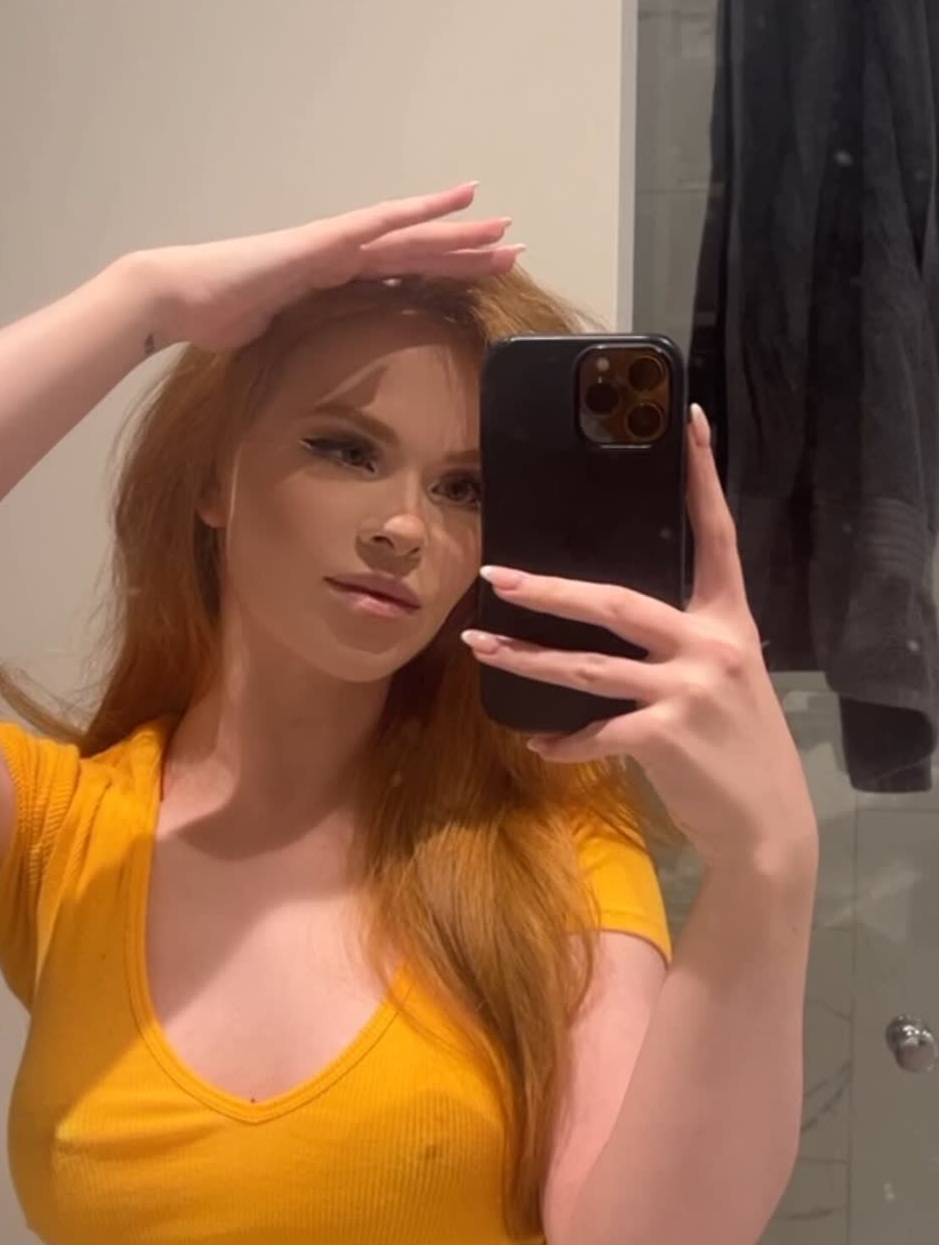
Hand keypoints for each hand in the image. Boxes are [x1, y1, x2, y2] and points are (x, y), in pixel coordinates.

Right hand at [138, 182, 523, 351]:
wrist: (178, 298)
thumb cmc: (219, 317)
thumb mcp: (279, 337)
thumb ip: (308, 340)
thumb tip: (325, 371)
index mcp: (333, 276)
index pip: (402, 270)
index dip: (443, 267)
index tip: (484, 269)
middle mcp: (339, 253)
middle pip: (417, 249)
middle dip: (467, 250)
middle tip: (515, 246)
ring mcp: (330, 244)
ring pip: (408, 235)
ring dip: (456, 234)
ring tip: (501, 230)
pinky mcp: (316, 244)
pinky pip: (372, 227)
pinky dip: (410, 217)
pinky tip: (446, 207)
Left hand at [462, 404, 819, 871]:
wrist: (766, 824)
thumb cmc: (737, 748)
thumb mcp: (726, 680)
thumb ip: (684, 645)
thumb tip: (615, 623)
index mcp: (729, 620)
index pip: (716, 534)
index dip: (702, 476)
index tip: (687, 419)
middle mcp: (710, 645)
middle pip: (615, 600)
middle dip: (548, 590)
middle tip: (495, 575)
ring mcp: (688, 689)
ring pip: (588, 665)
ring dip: (525, 657)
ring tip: (477, 644)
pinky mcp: (666, 736)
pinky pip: (594, 732)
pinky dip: (562, 741)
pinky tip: (541, 746)